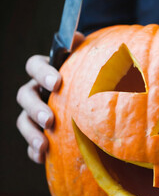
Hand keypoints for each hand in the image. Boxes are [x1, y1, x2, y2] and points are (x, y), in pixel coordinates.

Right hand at [16, 32, 84, 162]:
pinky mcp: (41, 134)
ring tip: (44, 145)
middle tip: (50, 119)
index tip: (57, 83)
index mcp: (47, 71)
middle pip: (24, 95)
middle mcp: (38, 91)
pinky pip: (31, 144)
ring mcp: (36, 113)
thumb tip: (79, 37)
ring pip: (23, 120)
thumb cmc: (94, 76)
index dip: (42, 72)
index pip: (34, 65)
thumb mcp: (92, 62)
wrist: (97, 100)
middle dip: (35, 107)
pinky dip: (34, 151)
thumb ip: (85, 50)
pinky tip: (43, 157)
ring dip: (31, 132)